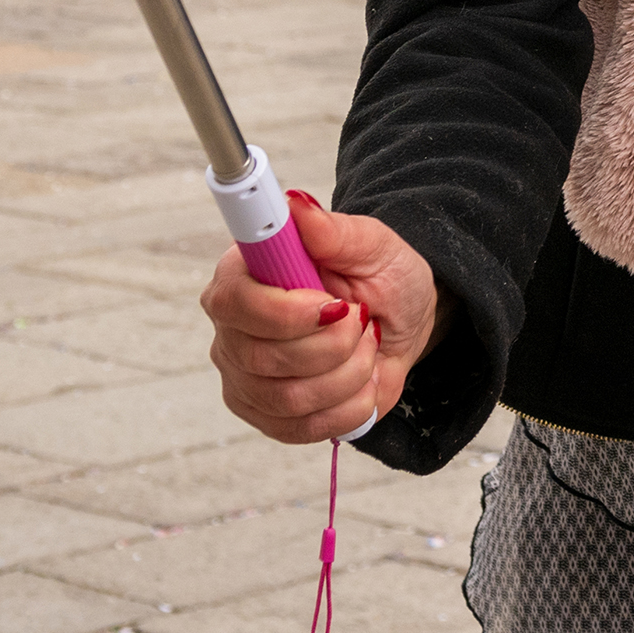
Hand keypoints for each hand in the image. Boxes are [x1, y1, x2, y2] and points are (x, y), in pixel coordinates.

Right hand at [202, 193, 438, 443]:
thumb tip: (293, 204)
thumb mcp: (371, 244)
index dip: (286, 312)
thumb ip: (331, 230)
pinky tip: (360, 381)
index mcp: (245, 273)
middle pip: (262, 358)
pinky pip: (302, 428)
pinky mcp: (264, 415)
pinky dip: (347, 406)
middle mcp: (232, 327)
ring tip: (364, 347)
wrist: (400, 323)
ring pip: (288, 398)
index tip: (336, 304)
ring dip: (347, 374)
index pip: (233, 300)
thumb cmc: (381, 275)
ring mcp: (244, 376)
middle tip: (361, 320)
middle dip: (333, 345)